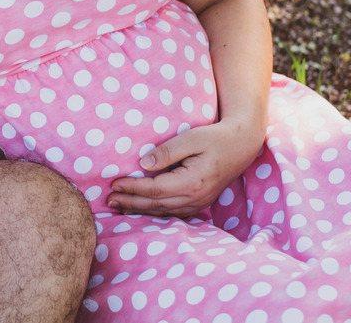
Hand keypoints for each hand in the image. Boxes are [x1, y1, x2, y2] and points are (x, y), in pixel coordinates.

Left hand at [107, 119, 263, 218]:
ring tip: (119, 206)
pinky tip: (141, 209)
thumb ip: (167, 152)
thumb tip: (143, 165)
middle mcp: (195, 198)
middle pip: (156, 204)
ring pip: (163, 212)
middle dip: (130, 202)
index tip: (113, 183)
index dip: (132, 188)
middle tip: (108, 200)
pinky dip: (154, 212)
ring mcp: (199, 203)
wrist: (242, 145)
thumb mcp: (191, 138)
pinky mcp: (200, 202)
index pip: (155, 189)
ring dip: (140, 210)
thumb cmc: (215, 137)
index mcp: (192, 182)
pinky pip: (173, 212)